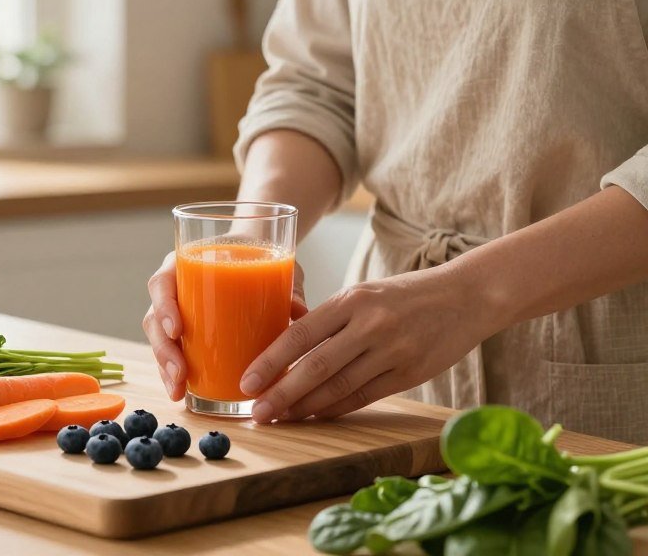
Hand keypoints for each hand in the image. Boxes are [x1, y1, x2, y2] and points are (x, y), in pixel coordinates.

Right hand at [144, 252, 307, 400]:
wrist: (256, 257)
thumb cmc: (260, 257)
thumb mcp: (274, 266)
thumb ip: (287, 287)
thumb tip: (300, 312)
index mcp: (187, 265)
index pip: (162, 282)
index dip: (164, 306)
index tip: (177, 330)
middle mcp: (176, 287)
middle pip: (154, 317)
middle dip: (163, 349)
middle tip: (180, 373)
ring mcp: (178, 311)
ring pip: (160, 339)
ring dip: (165, 367)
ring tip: (178, 390)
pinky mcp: (186, 333)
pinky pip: (173, 351)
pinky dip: (174, 373)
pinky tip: (182, 392)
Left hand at [239, 264, 499, 422]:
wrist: (466, 297)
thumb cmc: (405, 295)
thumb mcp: (364, 293)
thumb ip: (330, 318)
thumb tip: (285, 348)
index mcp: (352, 300)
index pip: (301, 334)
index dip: (271, 361)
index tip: (247, 382)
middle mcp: (370, 325)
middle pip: (316, 367)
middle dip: (282, 393)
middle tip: (256, 411)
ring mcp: (392, 351)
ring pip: (339, 387)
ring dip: (306, 408)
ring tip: (281, 418)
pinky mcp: (410, 374)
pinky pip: (364, 397)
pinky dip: (336, 409)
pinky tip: (315, 417)